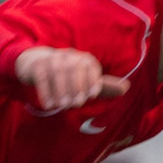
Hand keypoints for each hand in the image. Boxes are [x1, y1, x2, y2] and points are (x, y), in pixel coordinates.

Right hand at [14, 47, 129, 112]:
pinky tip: (49, 105)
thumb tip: (126, 88)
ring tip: (62, 106)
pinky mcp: (37, 65)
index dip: (91, 80)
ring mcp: (51, 59)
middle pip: (73, 69)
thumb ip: (104, 86)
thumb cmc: (68, 75)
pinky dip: (46, 92)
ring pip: (57, 73)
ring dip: (60, 90)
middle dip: (75, 87)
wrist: (36, 63)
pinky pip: (42, 78)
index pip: (89, 66)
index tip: (91, 95)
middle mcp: (68, 56)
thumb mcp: (86, 79)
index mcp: (83, 59)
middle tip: (76, 104)